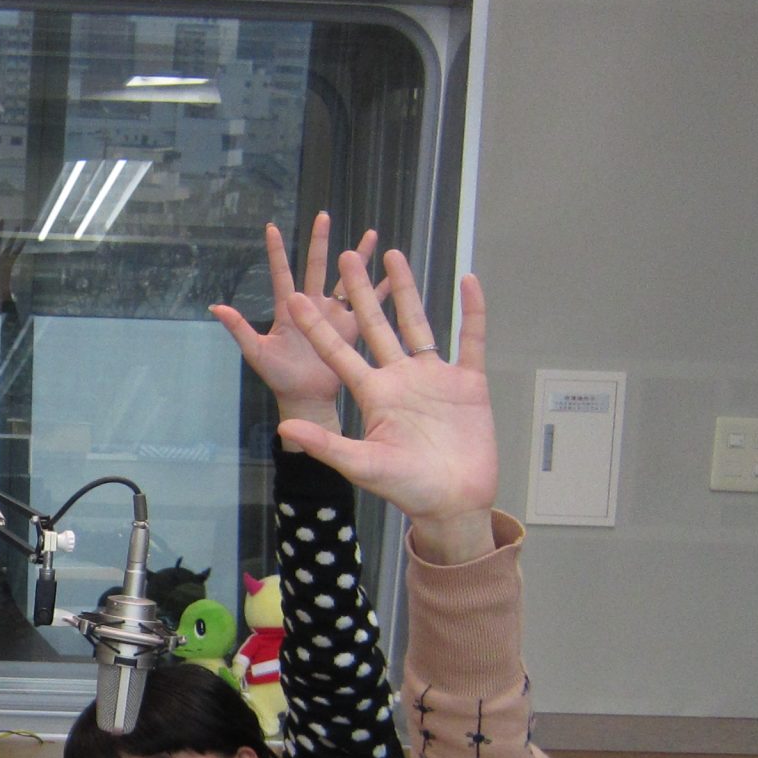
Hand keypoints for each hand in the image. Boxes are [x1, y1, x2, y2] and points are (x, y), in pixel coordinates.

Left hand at [209, 212, 378, 425]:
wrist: (305, 398)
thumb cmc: (279, 377)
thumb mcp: (256, 352)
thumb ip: (239, 328)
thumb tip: (215, 307)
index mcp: (288, 309)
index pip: (281, 274)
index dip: (276, 252)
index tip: (271, 226)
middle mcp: (311, 306)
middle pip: (315, 267)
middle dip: (320, 242)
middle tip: (323, 215)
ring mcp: (333, 315)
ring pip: (347, 279)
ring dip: (358, 258)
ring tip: (371, 234)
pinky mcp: (351, 328)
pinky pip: (369, 305)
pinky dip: (381, 290)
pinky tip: (393, 274)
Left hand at [275, 251, 497, 564]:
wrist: (453, 502)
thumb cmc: (406, 488)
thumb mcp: (361, 464)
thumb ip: (326, 443)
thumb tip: (284, 427)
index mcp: (372, 394)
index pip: (339, 352)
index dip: (318, 326)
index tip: (296, 297)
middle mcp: (399, 379)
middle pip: (376, 326)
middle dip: (360, 293)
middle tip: (345, 258)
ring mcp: (434, 378)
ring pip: (418, 324)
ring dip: (406, 290)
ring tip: (392, 255)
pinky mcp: (468, 383)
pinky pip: (471, 339)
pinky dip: (472, 312)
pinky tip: (469, 281)